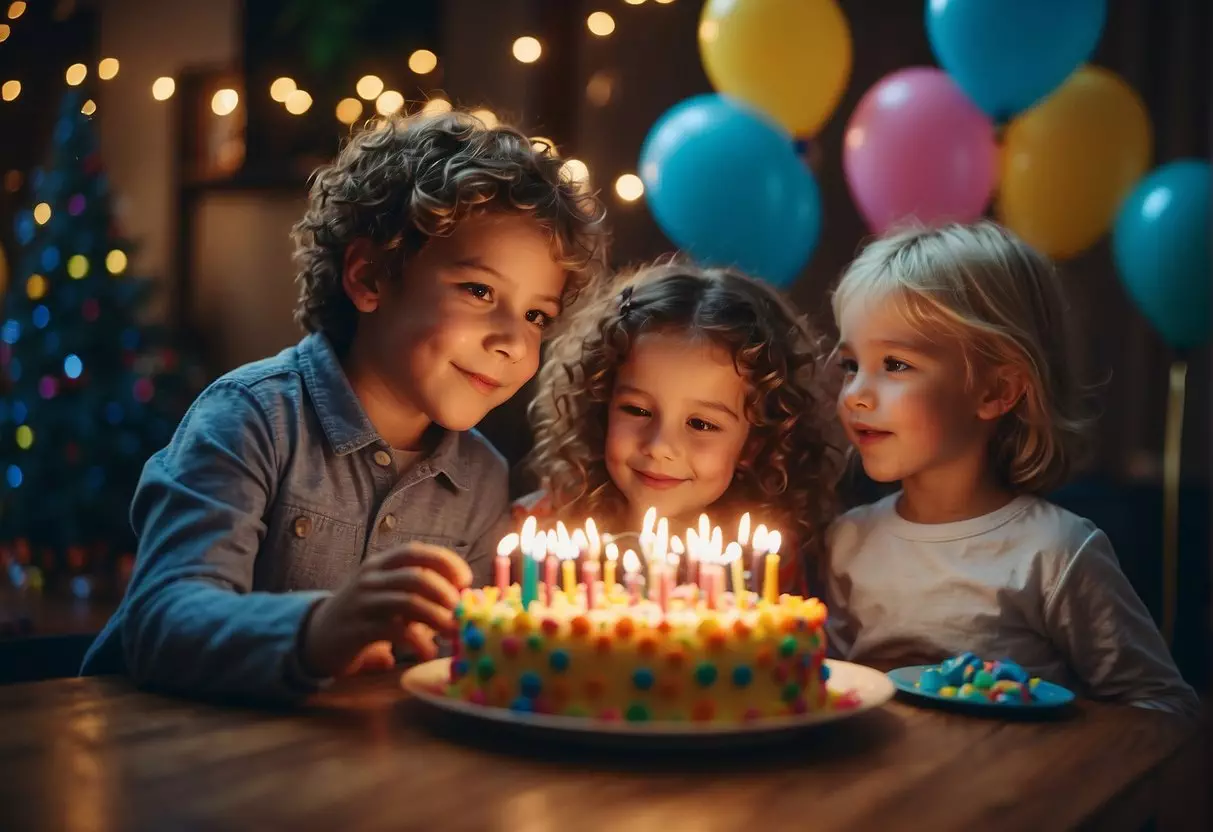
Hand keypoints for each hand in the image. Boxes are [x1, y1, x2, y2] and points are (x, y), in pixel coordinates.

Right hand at [300, 542, 471, 678]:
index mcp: (380, 565)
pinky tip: (429, 652)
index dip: (445, 561)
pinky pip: (395, 632)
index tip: (466, 579)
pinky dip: (418, 642)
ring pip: (408, 602)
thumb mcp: (386, 595)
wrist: (315, 637)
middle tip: (460, 612)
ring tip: (453, 632)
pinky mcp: (358, 630)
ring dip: (437, 617)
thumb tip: (460, 600)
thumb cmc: (363, 615)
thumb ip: (416, 593)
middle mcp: (370, 579)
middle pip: (416, 577)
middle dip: (445, 593)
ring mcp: (362, 603)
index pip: (416, 552)